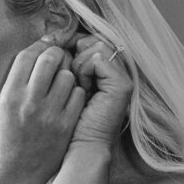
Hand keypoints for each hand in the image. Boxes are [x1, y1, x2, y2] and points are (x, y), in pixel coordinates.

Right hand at [0, 39, 86, 183]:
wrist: (18, 170)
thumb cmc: (10, 133)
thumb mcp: (4, 104)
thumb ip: (19, 79)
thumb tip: (39, 48)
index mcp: (10, 94)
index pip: (27, 55)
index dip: (40, 45)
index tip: (46, 45)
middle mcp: (29, 101)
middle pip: (50, 59)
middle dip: (57, 55)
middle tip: (59, 59)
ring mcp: (49, 113)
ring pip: (68, 76)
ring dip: (68, 76)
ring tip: (63, 84)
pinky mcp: (65, 125)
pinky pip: (78, 95)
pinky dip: (76, 94)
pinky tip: (69, 101)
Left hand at [69, 34, 132, 148]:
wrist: (83, 145)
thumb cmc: (72, 119)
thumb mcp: (71, 84)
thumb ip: (73, 61)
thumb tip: (60, 37)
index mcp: (110, 71)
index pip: (95, 40)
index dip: (77, 44)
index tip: (65, 60)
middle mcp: (120, 72)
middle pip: (96, 39)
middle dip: (77, 54)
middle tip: (74, 79)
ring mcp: (123, 77)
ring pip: (96, 46)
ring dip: (79, 64)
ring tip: (79, 87)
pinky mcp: (121, 84)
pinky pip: (97, 58)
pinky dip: (84, 71)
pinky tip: (84, 90)